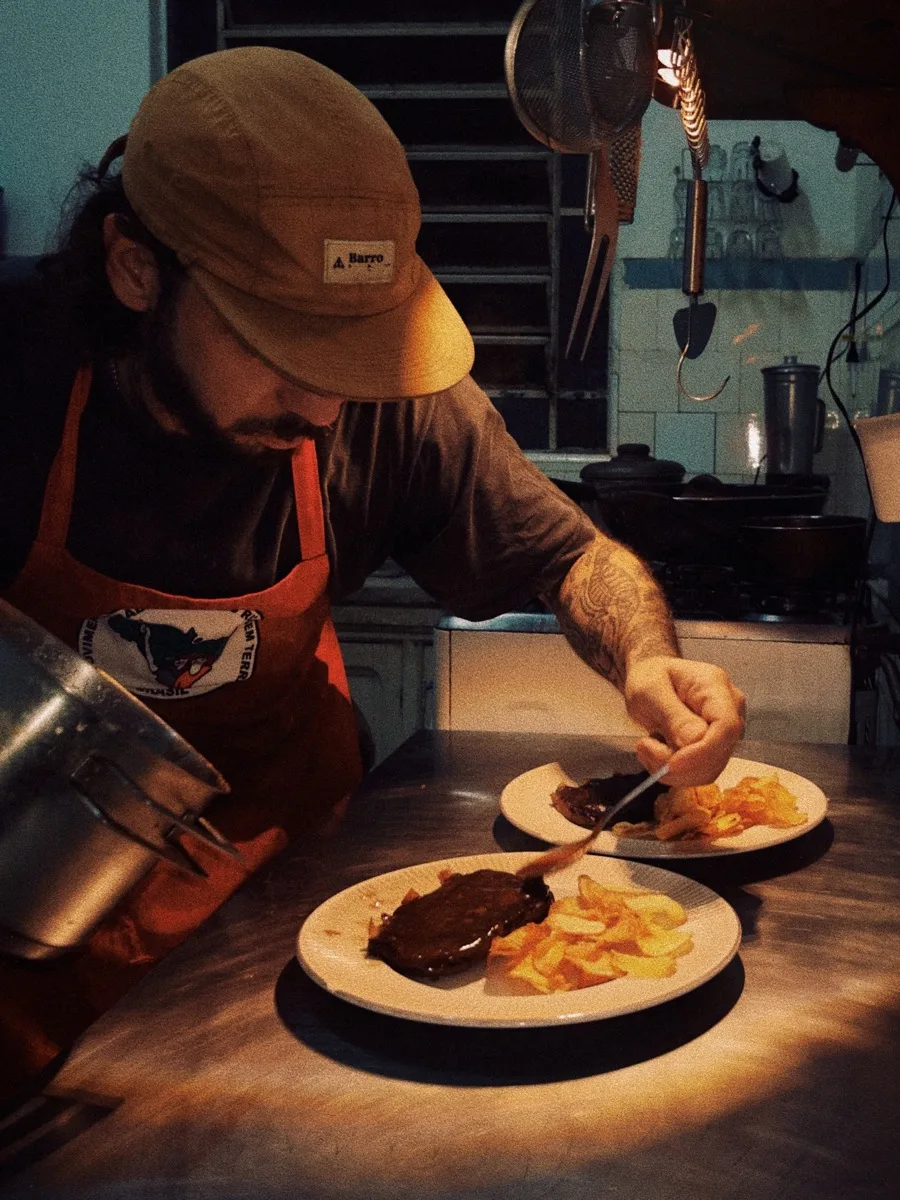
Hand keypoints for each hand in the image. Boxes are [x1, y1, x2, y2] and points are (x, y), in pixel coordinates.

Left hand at [623, 656, 744, 787]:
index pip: (726, 727)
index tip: (671, 764)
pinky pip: (700, 771)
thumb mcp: (650, 690)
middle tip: (644, 747)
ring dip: (674, 770)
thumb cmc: (650, 676)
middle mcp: (730, 709)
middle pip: (719, 753)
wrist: (653, 678)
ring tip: (646, 747)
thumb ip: (673, 714)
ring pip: (709, 769)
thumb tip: (694, 740)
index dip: (702, 752)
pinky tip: (656, 753)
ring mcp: (725, 730)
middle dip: (680, 764)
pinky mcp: (716, 747)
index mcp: (716, 687)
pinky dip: (675, 771)